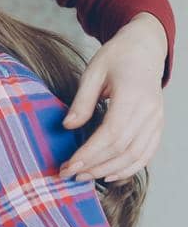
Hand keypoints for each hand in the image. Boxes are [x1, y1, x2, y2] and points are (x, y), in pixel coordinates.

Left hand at [61, 13, 167, 181]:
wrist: (144, 49)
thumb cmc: (116, 57)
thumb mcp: (92, 72)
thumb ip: (81, 101)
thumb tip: (67, 126)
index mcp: (132, 96)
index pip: (111, 134)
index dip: (89, 154)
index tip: (68, 165)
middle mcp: (149, 111)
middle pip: (122, 149)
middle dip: (94, 166)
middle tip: (68, 175)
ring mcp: (157, 120)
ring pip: (136, 156)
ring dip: (109, 170)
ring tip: (84, 178)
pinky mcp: (158, 125)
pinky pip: (147, 154)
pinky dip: (129, 168)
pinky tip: (109, 175)